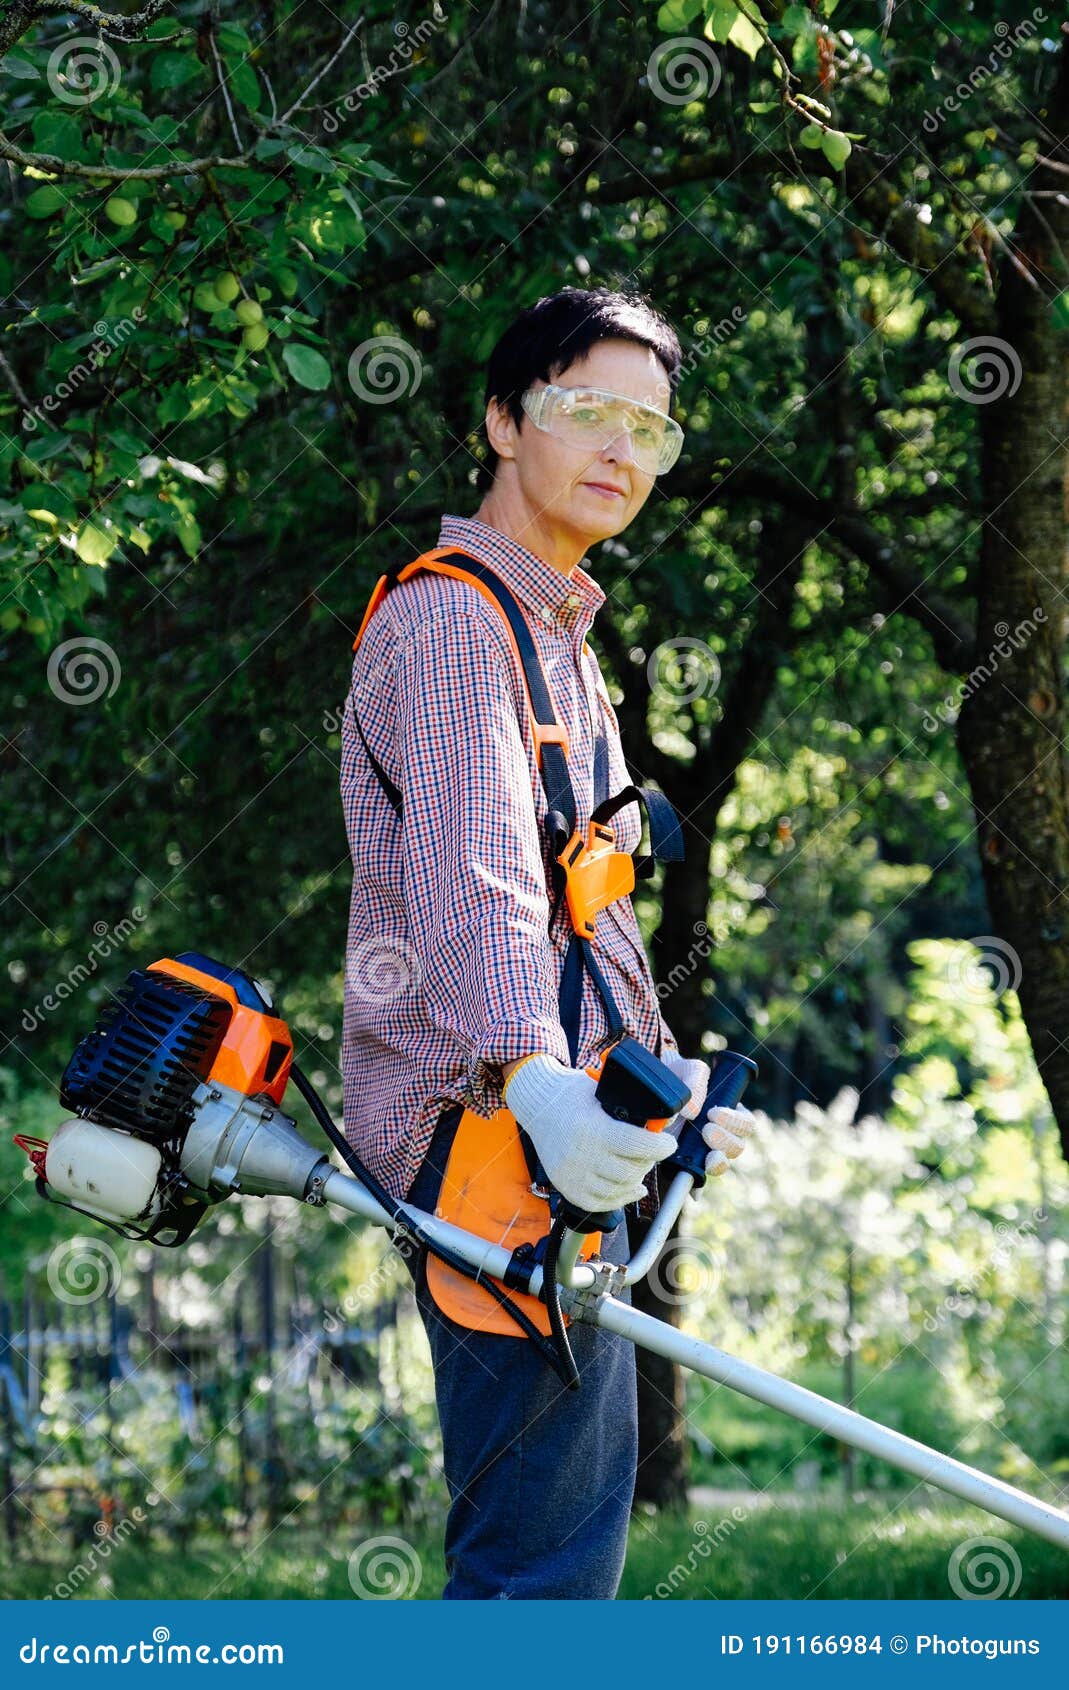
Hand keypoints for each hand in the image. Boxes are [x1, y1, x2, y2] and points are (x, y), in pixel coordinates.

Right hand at [503, 1053, 677, 1213]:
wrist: (536, 1104)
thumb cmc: (572, 1093)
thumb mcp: (603, 1090)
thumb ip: (633, 1105)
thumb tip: (665, 1119)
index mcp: (594, 1129)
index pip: (638, 1145)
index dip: (661, 1146)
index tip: (668, 1143)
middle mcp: (582, 1156)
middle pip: (631, 1170)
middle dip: (649, 1160)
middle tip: (652, 1150)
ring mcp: (573, 1175)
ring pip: (619, 1190)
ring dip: (636, 1179)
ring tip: (640, 1165)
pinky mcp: (566, 1187)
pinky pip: (600, 1203)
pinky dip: (620, 1198)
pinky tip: (632, 1188)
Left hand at [661, 1048, 755, 1177]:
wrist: (655, 1086)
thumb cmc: (680, 1075)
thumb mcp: (691, 1070)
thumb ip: (697, 1082)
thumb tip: (692, 1112)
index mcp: (731, 1113)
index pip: (746, 1124)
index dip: (735, 1122)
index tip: (713, 1113)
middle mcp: (722, 1134)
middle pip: (737, 1147)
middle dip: (724, 1140)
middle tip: (706, 1129)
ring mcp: (705, 1149)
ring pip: (723, 1162)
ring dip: (716, 1157)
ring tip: (702, 1144)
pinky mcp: (687, 1160)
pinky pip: (698, 1179)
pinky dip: (699, 1184)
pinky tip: (696, 1184)